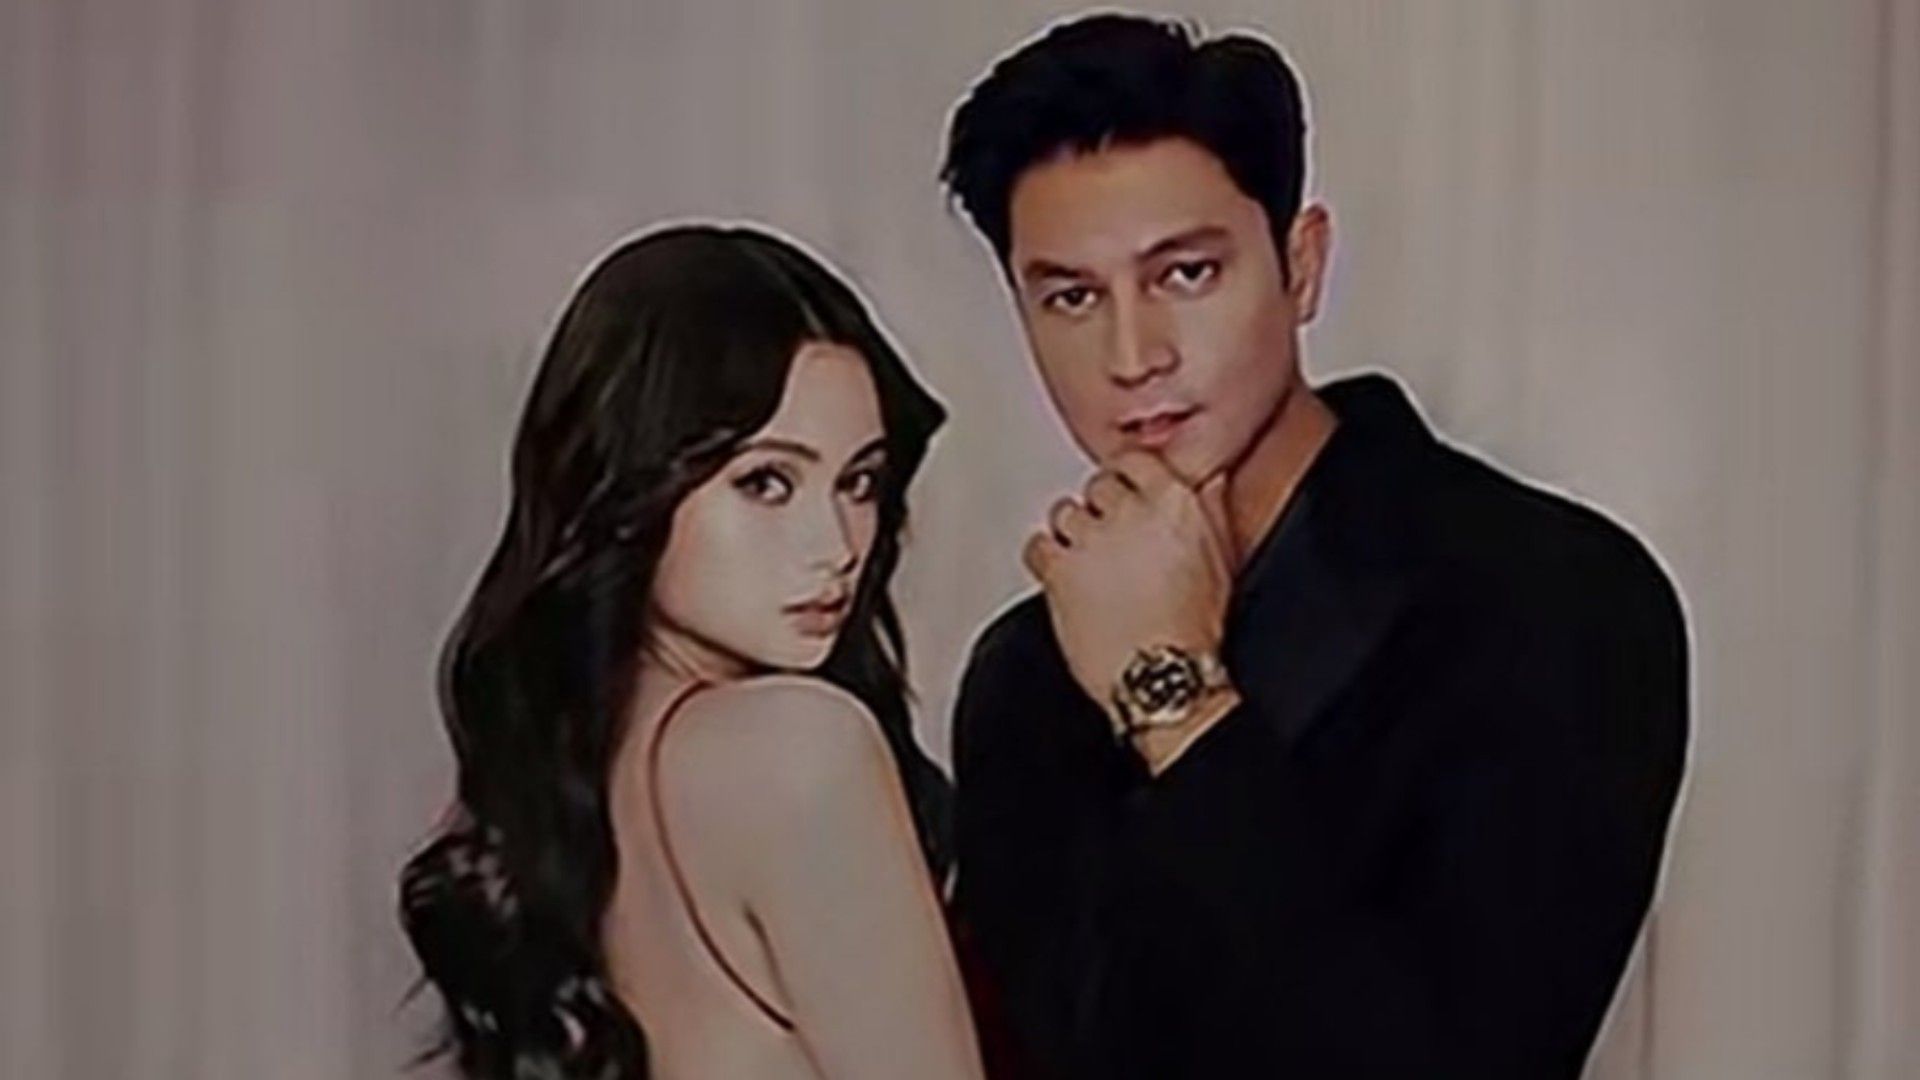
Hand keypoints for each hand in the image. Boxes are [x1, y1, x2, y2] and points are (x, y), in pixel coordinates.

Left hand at [1022, 451, 1236, 718]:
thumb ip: (1210, 511)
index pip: (1133, 460)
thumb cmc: (1194, 630)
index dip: (1125, 481)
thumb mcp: (1221, 560)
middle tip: (1110, 545)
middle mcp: (1129, 511)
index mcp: (1173, 501)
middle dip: (1101, 513)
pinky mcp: (1058, 569)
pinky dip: (1045, 560)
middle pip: (1096, 486)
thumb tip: (1206, 482)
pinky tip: (1064, 580)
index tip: (1123, 496)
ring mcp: (1090, 539)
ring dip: (1072, 536)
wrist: (1163, 676)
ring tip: (1090, 569)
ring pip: (1064, 513)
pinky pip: (1037, 546)